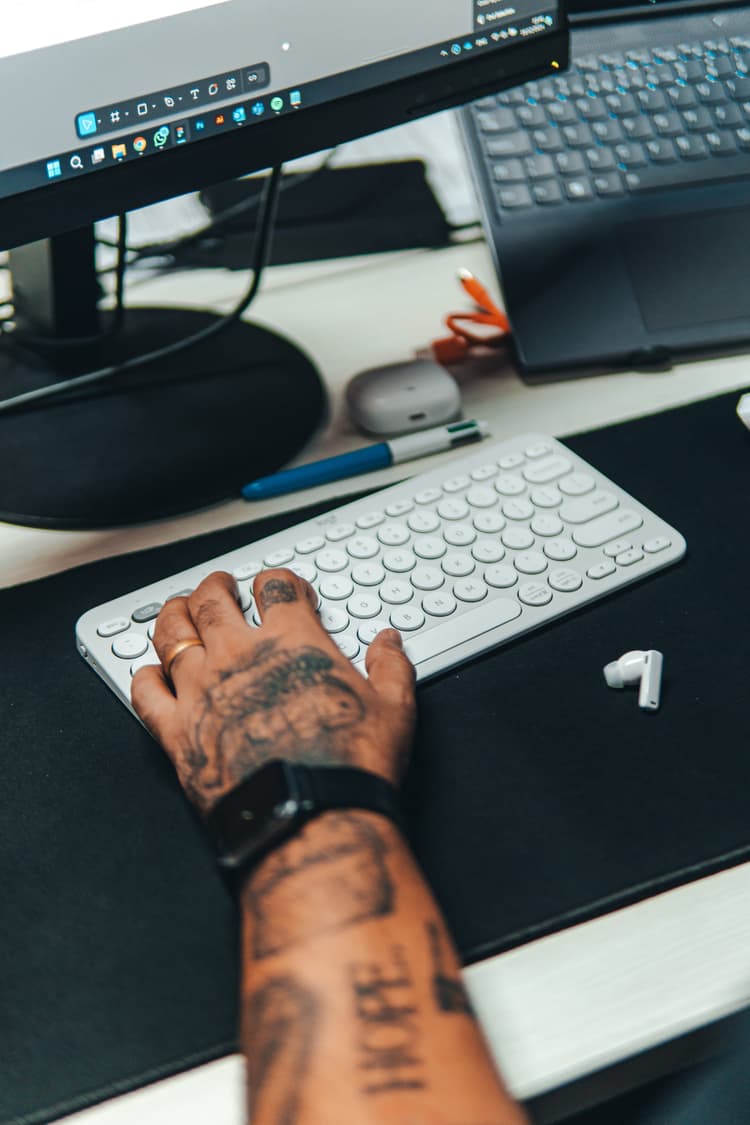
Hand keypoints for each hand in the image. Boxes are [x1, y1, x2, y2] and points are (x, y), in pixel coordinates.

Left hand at [131, 570, 415, 812]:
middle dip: (215, 586)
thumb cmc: (351, 764)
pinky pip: (145, 693)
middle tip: (219, 585)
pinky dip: (144, 678)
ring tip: (177, 609)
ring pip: (171, 634)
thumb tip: (389, 642)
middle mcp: (239, 655)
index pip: (276, 587)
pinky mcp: (177, 731)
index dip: (277, 581)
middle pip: (212, 600)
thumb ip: (390, 667)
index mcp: (293, 640)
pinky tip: (148, 674)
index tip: (279, 587)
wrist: (308, 818)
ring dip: (173, 615)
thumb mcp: (393, 708)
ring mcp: (201, 690)